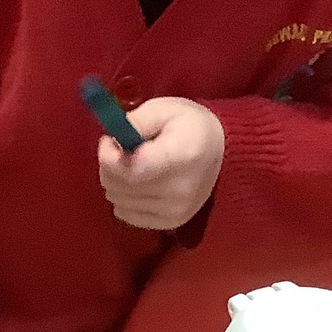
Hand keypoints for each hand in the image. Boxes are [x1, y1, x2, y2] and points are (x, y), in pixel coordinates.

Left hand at [98, 96, 224, 230]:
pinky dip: (124, 198)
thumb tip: (113, 136)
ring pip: (118, 200)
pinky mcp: (170, 222)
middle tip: (119, 149)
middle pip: (120, 186)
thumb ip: (137, 120)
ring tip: (131, 164)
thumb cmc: (190, 127)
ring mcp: (175, 210)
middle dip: (108, 165)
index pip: (130, 170)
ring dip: (115, 181)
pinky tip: (137, 182)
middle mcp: (178, 190)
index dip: (109, 157)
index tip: (109, 140)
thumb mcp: (165, 109)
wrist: (222, 154)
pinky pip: (126, 214)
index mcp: (180, 157)